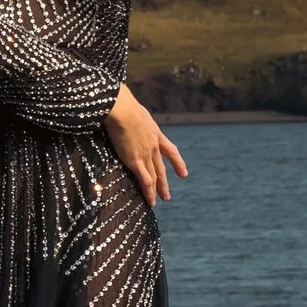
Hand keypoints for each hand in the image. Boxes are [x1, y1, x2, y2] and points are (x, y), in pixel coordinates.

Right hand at [106, 83, 187, 203]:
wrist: (122, 110)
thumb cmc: (124, 105)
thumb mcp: (135, 111)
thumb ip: (135, 117)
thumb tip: (127, 113)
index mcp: (155, 133)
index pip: (170, 150)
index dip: (177, 163)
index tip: (183, 173)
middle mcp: (153, 146)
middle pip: (161, 168)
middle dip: (164, 182)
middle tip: (167, 195)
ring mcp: (146, 154)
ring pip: (155, 177)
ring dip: (158, 190)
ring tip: (160, 201)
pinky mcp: (136, 161)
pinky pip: (145, 181)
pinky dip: (148, 192)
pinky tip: (150, 201)